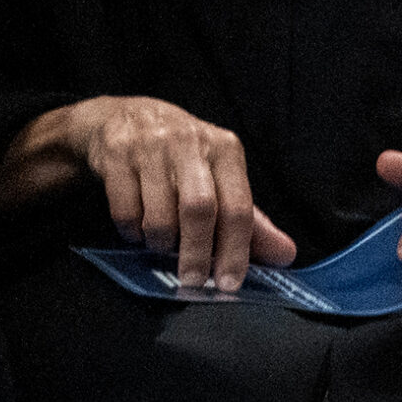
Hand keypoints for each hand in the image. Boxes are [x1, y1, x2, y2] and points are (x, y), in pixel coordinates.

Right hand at [0, 96, 296, 291]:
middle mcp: (189, 141)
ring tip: (160, 243)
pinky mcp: (115, 152)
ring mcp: (149, 145)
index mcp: (223, 148)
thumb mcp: (218, 178)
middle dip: (196, 254)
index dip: (235, 251)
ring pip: (159, 216)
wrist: (123, 117)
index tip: (228, 283)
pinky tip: (136, 227)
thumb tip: (286, 255)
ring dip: (160, 243)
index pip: (238, 207)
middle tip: (192, 280)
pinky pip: (125, 210)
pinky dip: (131, 232)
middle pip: (199, 210)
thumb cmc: (180, 157)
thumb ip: (250, 219)